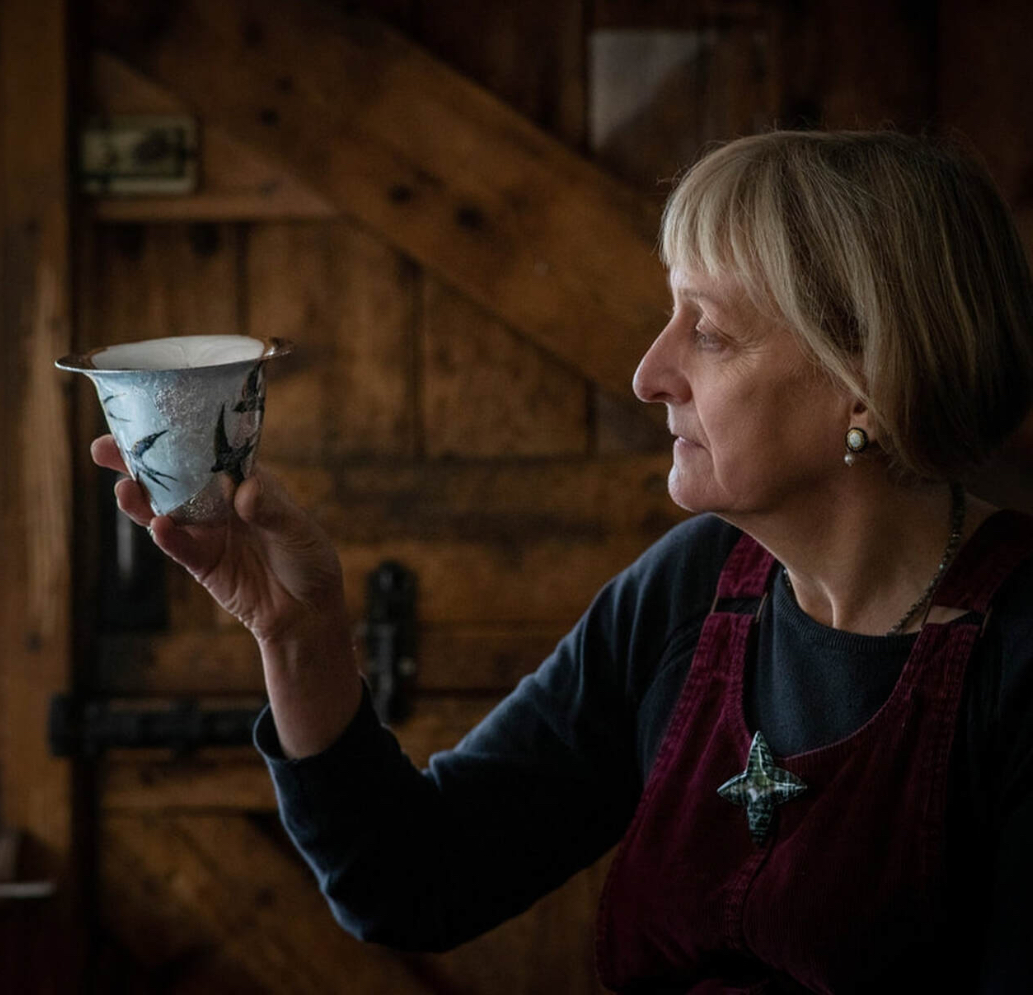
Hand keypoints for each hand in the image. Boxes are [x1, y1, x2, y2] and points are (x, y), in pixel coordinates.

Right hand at [91, 435, 344, 645]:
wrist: (307, 610)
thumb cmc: (308, 558)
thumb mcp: (297, 529)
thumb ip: (271, 510)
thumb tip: (246, 492)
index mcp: (242, 480)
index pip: (204, 450)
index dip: (175, 434)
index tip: (144, 417)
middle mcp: (218, 502)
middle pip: (171, 477)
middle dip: (136, 463)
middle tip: (104, 448)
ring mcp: (206, 532)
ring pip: (164, 511)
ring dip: (141, 501)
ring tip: (125, 490)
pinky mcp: (202, 563)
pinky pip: (179, 547)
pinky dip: (168, 538)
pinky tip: (158, 528)